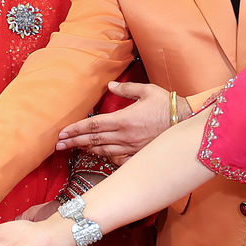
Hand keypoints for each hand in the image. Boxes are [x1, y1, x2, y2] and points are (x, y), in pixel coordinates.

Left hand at [54, 80, 173, 164]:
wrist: (188, 124)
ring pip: (103, 151)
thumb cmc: (169, 106)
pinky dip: (106, 158)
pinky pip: (118, 160)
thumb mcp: (148, 91)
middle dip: (74, 142)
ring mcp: (131, 149)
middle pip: (93, 141)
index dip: (75, 130)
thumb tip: (111, 85)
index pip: (92, 126)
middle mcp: (125, 136)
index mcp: (123, 120)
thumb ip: (127, 89)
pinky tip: (99, 155)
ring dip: (86, 150)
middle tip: (58, 145)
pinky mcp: (139, 155)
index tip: (62, 133)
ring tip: (74, 148)